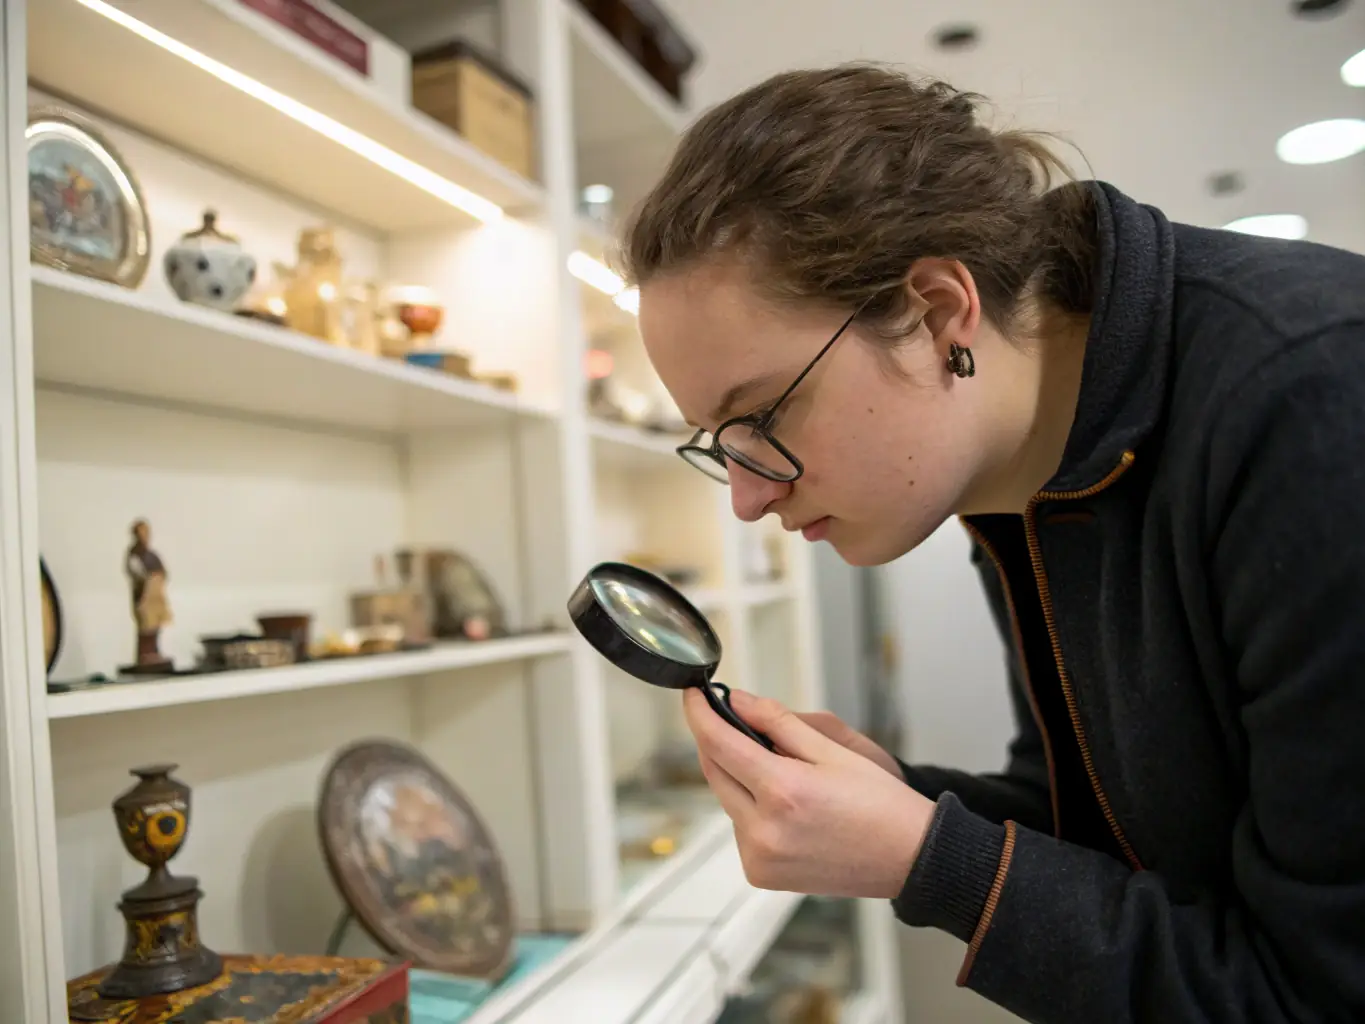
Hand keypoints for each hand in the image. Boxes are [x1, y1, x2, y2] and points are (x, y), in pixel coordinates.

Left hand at [683, 687, 935, 898]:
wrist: (909, 858)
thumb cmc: (880, 802)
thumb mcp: (834, 749)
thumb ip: (778, 722)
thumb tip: (737, 701)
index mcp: (783, 791)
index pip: (719, 743)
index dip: (700, 714)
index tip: (693, 694)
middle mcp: (763, 829)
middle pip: (715, 771)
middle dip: (719, 741)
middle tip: (735, 720)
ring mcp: (759, 857)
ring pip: (727, 799)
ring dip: (739, 777)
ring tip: (781, 772)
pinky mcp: (760, 874)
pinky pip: (740, 828)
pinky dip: (751, 809)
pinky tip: (786, 807)